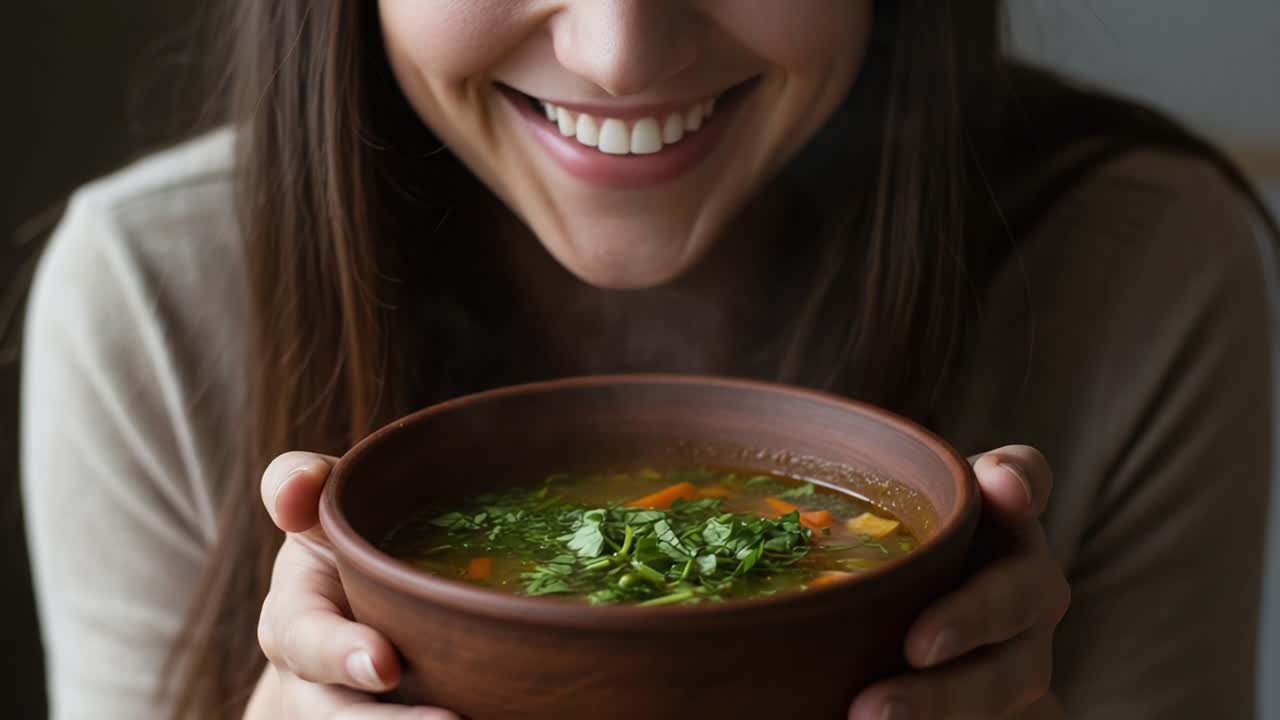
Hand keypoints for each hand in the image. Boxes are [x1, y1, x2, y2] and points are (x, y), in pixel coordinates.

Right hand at [247, 451, 459, 719]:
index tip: (386, 664)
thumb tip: (295, 488)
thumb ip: (304, 483)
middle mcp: (313, 680)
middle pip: (335, 715)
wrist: (365, 596)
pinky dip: (463, 719)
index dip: (339, 653)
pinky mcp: (390, 713)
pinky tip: (492, 717)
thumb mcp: (323, 507)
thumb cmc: (349, 540)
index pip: (302, 637)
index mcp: (294, 618)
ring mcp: (348, 710)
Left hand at [848, 445, 1070, 719]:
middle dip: (970, 618)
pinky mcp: (1000, 702)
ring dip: (944, 699)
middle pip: (1020, 593)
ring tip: (872, 713)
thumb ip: (846, 503)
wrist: (937, 645)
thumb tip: (713, 506)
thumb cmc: (890, 560)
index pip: (1023, 477)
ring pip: (1006, 677)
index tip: (995, 487)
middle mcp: (1027, 580)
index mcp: (998, 516)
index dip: (1018, 480)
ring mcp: (1022, 649)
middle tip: (916, 646)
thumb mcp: (869, 524)